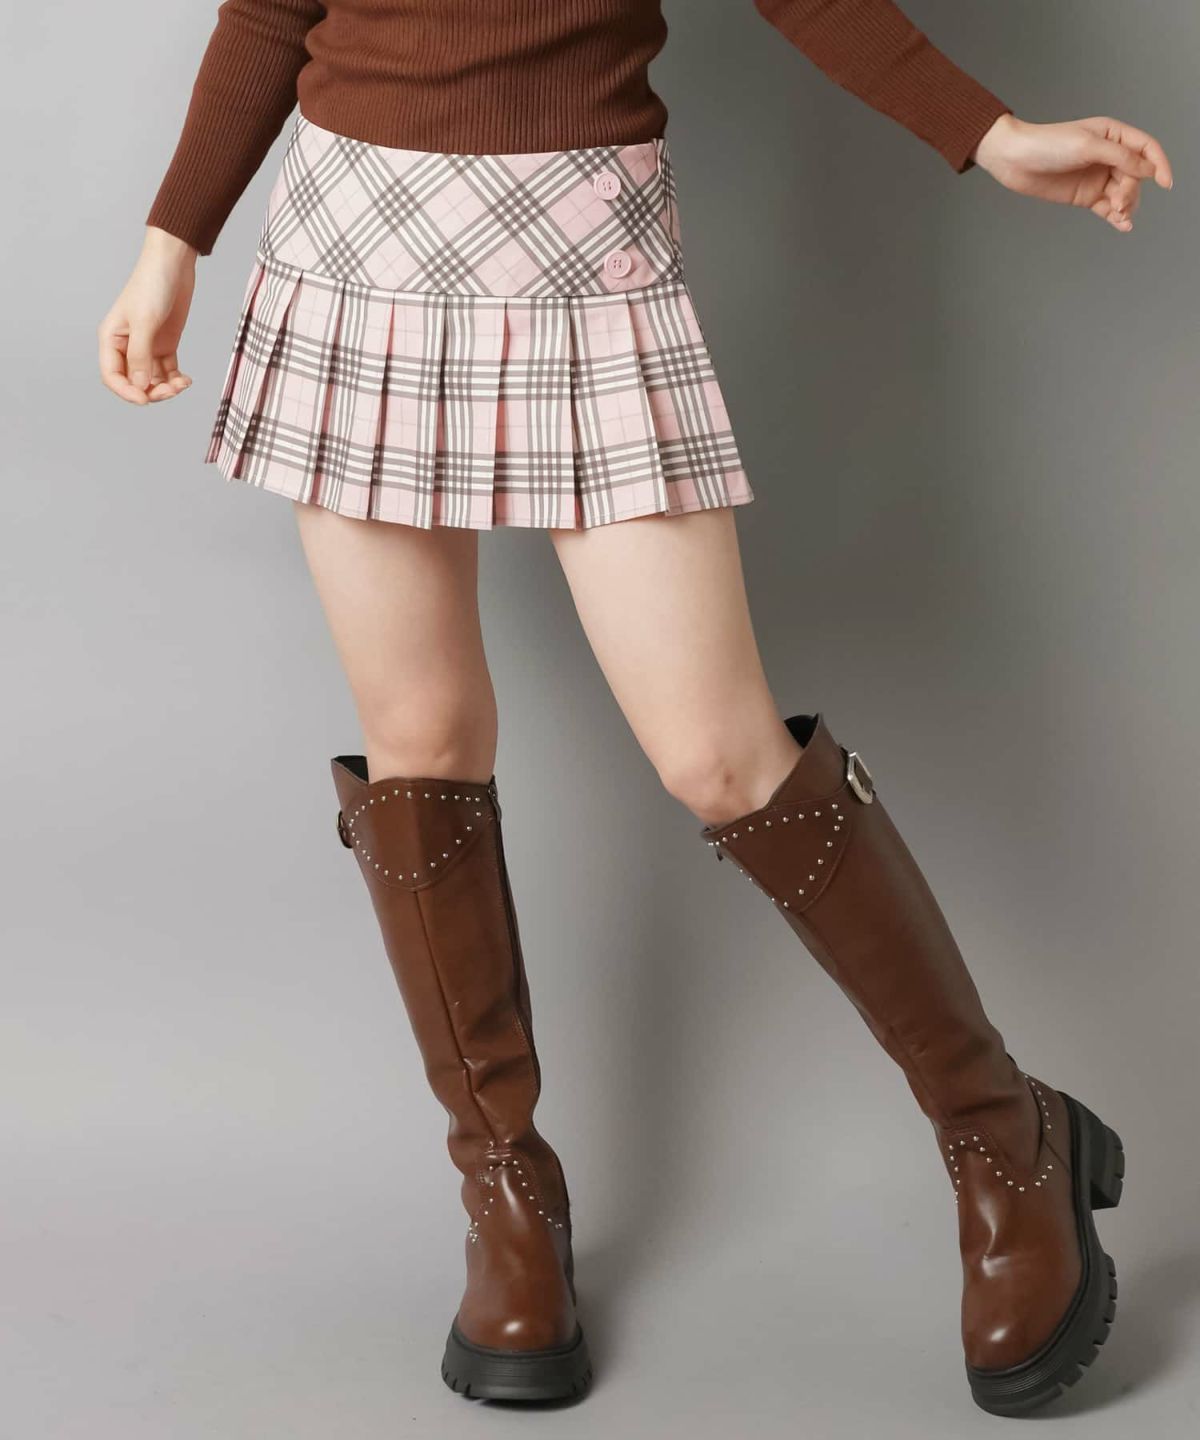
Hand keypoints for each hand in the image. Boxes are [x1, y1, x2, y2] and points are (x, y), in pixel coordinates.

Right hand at [98, 227, 197, 403]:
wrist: (174, 264)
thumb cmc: (152, 285)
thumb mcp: (145, 321)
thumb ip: (140, 355)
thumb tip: (140, 386)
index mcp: (111, 338)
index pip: (112, 376)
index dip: (127, 392)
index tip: (145, 399)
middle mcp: (126, 346)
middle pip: (134, 382)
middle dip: (151, 391)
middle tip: (172, 390)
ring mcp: (147, 346)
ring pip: (152, 380)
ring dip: (166, 388)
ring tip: (183, 383)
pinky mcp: (165, 344)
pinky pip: (167, 372)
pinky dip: (176, 380)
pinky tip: (186, 379)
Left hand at [972, 114, 1172, 232]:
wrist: (1014, 160)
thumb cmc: (1047, 144)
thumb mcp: (1087, 146)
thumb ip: (1119, 157)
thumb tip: (1147, 169)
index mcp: (1113, 135)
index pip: (1146, 149)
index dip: (1159, 164)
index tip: (1165, 183)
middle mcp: (1108, 156)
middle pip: (1135, 175)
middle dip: (1132, 190)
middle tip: (1120, 203)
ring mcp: (1097, 177)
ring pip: (1123, 193)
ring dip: (1126, 205)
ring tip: (1120, 215)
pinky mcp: (1085, 195)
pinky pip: (1107, 208)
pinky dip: (1116, 217)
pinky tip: (1123, 225)